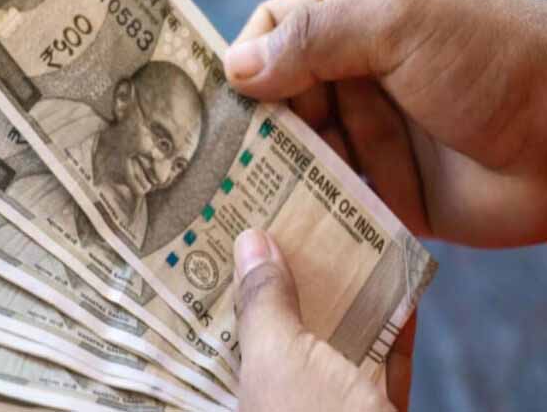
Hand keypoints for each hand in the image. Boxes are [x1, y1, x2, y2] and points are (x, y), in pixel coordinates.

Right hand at [224, 0, 546, 247]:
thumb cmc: (492, 60)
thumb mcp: (399, 20)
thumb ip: (313, 37)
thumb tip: (235, 67)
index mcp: (355, 15)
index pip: (274, 30)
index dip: (244, 59)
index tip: (220, 100)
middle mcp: (355, 72)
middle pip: (277, 96)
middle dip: (251, 125)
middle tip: (216, 161)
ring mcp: (368, 131)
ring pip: (297, 149)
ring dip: (273, 170)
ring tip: (240, 198)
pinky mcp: (381, 186)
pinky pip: (328, 194)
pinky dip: (305, 206)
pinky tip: (279, 222)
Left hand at [234, 229, 415, 411]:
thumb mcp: (281, 359)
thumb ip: (264, 302)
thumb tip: (249, 243)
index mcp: (236, 392)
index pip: (219, 328)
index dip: (228, 280)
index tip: (240, 233)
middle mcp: (277, 399)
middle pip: (279, 331)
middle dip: (289, 279)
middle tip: (293, 224)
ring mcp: (326, 407)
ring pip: (333, 345)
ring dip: (344, 295)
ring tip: (346, 240)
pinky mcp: (373, 411)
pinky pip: (382, 365)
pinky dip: (390, 327)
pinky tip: (398, 286)